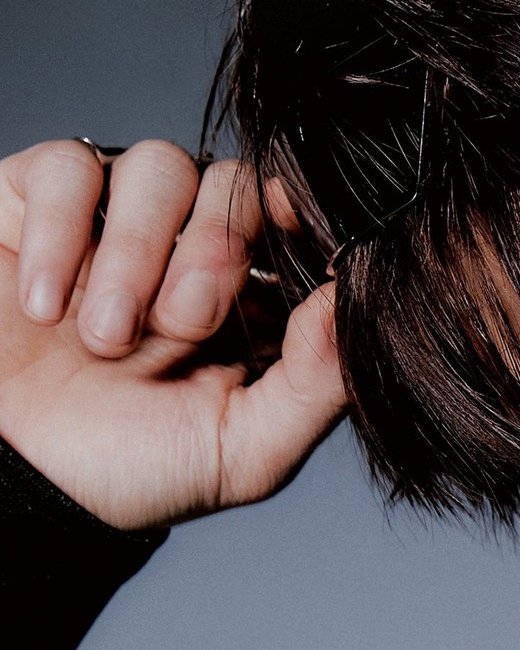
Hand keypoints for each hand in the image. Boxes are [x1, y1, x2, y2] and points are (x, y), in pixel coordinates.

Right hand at [0, 138, 347, 530]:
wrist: (15, 481)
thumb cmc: (125, 471)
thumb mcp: (241, 452)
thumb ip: (313, 386)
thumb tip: (356, 309)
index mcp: (248, 303)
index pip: (292, 226)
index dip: (301, 218)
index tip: (300, 229)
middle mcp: (184, 251)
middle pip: (233, 186)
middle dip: (213, 252)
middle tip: (178, 325)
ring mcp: (112, 222)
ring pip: (159, 167)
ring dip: (138, 252)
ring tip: (104, 335)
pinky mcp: (36, 204)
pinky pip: (69, 167)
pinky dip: (61, 236)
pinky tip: (45, 306)